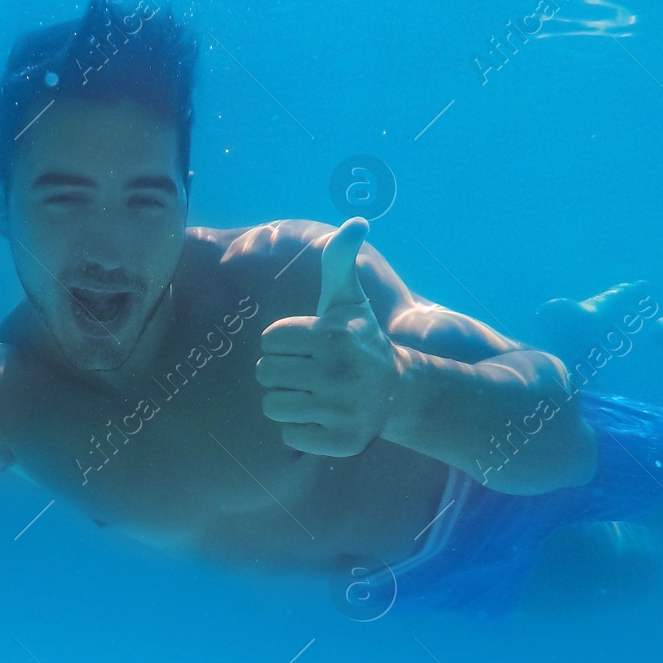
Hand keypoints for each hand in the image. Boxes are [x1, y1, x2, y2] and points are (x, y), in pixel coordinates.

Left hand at [257, 217, 401, 456]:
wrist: (398, 391)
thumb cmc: (360, 339)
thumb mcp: (349, 299)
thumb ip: (340, 260)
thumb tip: (357, 220)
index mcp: (331, 336)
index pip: (268, 341)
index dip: (283, 343)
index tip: (311, 346)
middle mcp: (337, 374)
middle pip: (264, 374)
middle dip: (281, 372)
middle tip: (310, 372)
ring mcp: (339, 411)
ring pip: (272, 407)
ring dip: (287, 402)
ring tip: (314, 394)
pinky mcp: (339, 442)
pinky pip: (288, 436)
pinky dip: (300, 430)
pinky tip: (323, 417)